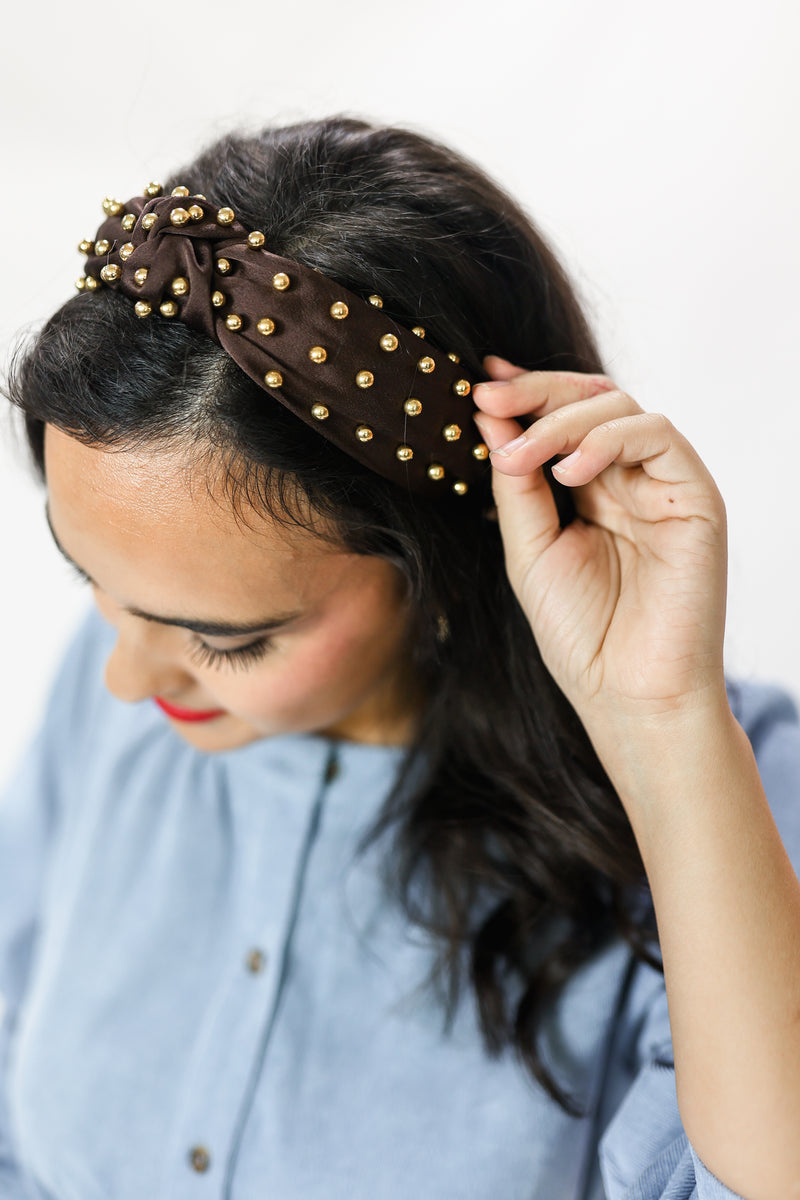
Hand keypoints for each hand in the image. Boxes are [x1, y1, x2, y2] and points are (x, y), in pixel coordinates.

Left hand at [472, 357, 728, 734]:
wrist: (629, 694)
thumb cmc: (581, 634)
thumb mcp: (529, 550)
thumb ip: (515, 485)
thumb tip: (490, 416)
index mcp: (590, 491)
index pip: (562, 419)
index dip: (524, 395)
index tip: (478, 384)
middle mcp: (629, 480)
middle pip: (590, 399)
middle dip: (535, 392)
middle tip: (488, 397)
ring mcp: (664, 485)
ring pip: (621, 407)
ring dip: (561, 420)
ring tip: (520, 456)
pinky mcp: (696, 497)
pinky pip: (657, 435)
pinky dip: (607, 440)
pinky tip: (568, 473)